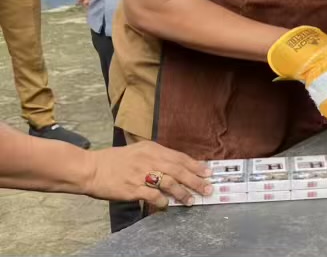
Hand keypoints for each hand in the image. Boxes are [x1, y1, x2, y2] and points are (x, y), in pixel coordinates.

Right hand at [82, 140, 211, 207]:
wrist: (91, 169)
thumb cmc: (115, 160)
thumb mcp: (139, 151)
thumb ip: (157, 157)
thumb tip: (177, 167)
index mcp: (152, 149)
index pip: (179, 157)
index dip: (195, 165)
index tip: (208, 172)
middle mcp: (149, 159)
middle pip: (178, 170)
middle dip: (195, 180)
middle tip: (207, 188)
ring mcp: (141, 174)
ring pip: (169, 183)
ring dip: (182, 193)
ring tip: (191, 200)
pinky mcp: (132, 188)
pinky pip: (153, 195)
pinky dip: (162, 201)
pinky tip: (167, 205)